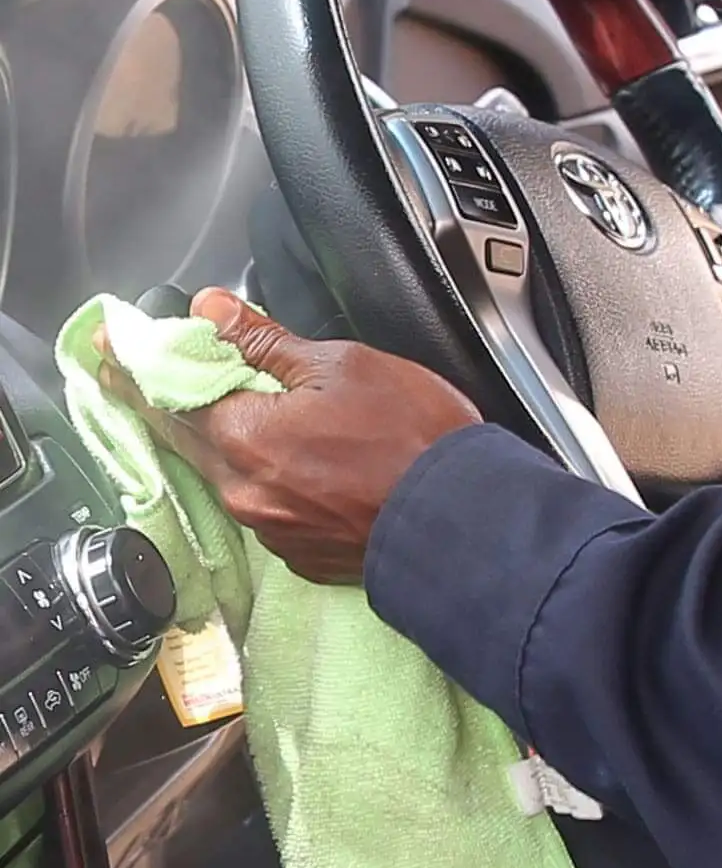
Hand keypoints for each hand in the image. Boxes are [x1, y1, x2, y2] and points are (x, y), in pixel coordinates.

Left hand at [96, 290, 481, 584]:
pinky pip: (267, 507)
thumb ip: (269, 342)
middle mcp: (244, 491)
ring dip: (232, 442)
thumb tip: (212, 313)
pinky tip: (304, 464)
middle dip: (177, 404)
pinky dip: (272, 479)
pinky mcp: (301, 555)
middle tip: (165, 375)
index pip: (166, 396)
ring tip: (254, 415)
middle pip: (191, 439)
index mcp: (245, 437)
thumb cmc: (416, 441)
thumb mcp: (345, 366)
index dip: (136, 369)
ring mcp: (272, 530)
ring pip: (230, 473)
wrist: (465, 525)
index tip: (110, 350)